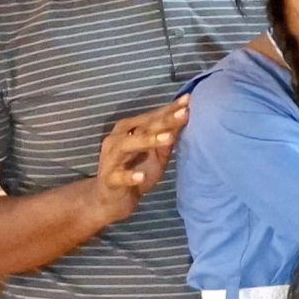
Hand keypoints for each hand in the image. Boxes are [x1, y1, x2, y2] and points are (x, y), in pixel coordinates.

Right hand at [87, 96, 189, 227]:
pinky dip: (129, 176)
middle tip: (184, 113)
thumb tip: (186, 116)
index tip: (188, 99)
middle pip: (141, 127)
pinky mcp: (109, 180)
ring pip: (126, 146)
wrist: (113, 199)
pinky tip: (141, 176)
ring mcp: (111, 159)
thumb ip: (168, 136)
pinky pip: (118, 177)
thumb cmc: (137, 171)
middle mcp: (117, 140)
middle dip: (163, 120)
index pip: (152, 116)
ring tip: (168, 138)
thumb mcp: (158, 154)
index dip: (169, 109)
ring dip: (147, 141)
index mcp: (129, 130)